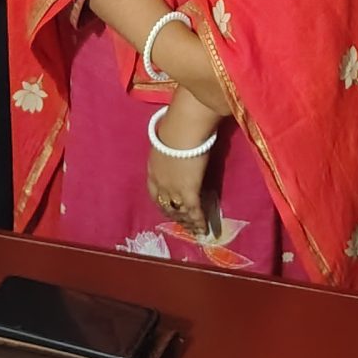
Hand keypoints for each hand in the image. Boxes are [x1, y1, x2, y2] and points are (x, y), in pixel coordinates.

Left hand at [146, 91, 216, 234]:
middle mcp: (160, 183)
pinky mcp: (189, 191)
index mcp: (152, 170)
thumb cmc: (175, 127)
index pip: (155, 194)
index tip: (168, 210)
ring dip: (188, 222)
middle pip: (166, 205)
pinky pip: (195, 211)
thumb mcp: (167, 142)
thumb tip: (179, 144)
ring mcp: (173, 189)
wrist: (182, 129)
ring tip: (195, 231)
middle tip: (183, 224)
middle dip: (175, 216)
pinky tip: (205, 230)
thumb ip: (170, 149)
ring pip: (180, 211)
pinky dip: (200, 222)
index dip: (162, 203)